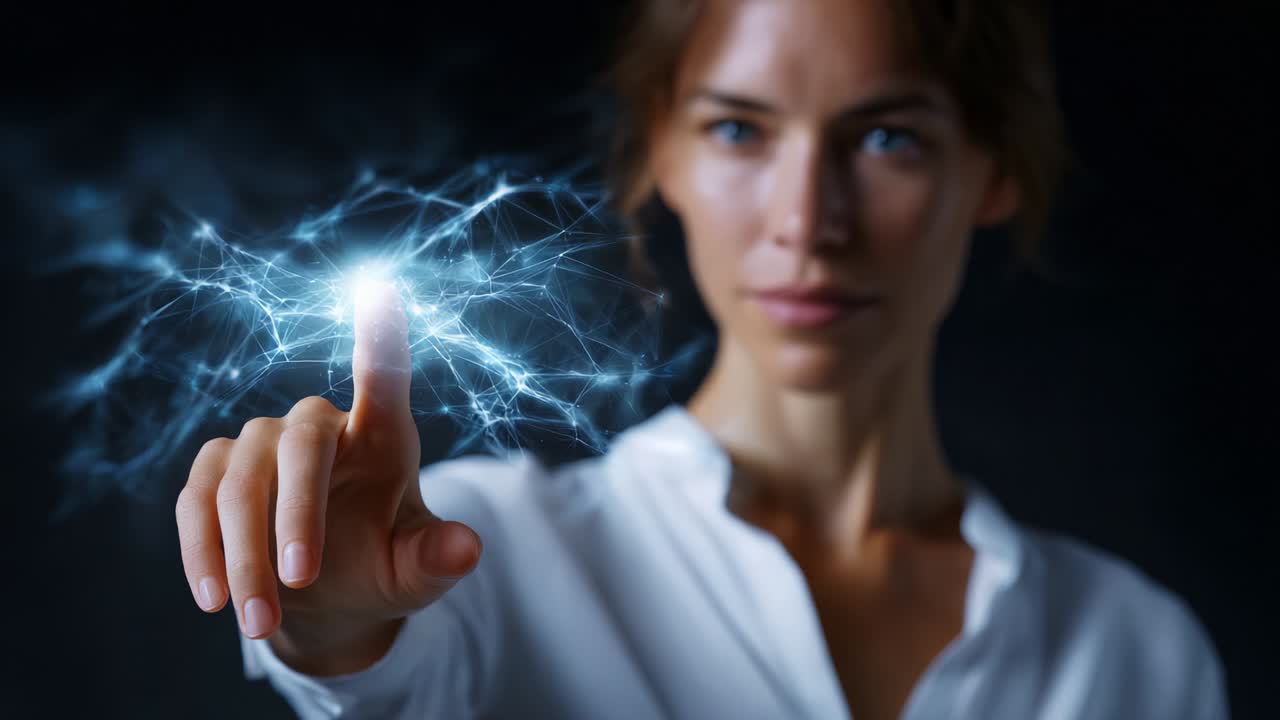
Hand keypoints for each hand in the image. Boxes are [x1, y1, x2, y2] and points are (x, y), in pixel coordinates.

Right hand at [175, 280, 481, 674]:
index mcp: (383, 435)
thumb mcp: (413, 573)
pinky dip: (202, 552)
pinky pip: (197, 502)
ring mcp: (263, 444)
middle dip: (295, 517)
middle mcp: (321, 426)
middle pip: (301, 445)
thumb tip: (468, 548)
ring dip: (244, 556)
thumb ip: (437, 560)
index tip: (380, 287)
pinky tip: (214, 599)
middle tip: (298, 583)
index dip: (380, 336)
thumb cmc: (380, 569)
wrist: (323, 599)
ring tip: (260, 625)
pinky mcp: (215, 472)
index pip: (384, 377)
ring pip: (240, 484)